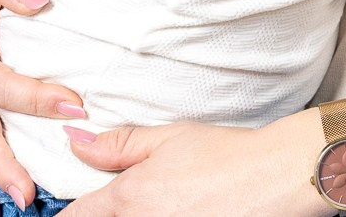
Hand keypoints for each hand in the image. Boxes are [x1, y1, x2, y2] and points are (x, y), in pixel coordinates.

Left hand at [59, 113, 330, 216]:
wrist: (278, 176)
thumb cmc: (228, 153)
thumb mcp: (170, 137)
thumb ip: (118, 145)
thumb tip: (74, 141)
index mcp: (129, 199)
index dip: (67, 214)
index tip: (72, 210)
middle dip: (103, 215)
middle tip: (125, 203)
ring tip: (158, 204)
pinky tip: (177, 211)